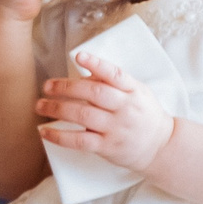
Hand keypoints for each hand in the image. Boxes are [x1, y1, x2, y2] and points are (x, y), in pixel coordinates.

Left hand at [37, 52, 176, 170]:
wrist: (162, 147)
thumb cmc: (143, 114)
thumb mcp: (137, 92)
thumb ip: (113, 81)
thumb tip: (85, 69)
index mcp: (133, 91)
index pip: (115, 74)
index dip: (97, 64)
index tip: (79, 56)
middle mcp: (125, 108)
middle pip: (93, 93)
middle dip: (66, 87)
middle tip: (46, 86)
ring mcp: (117, 128)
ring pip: (83, 115)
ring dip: (56, 109)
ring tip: (40, 105)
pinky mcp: (108, 147)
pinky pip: (80, 141)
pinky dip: (60, 136)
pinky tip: (45, 131)